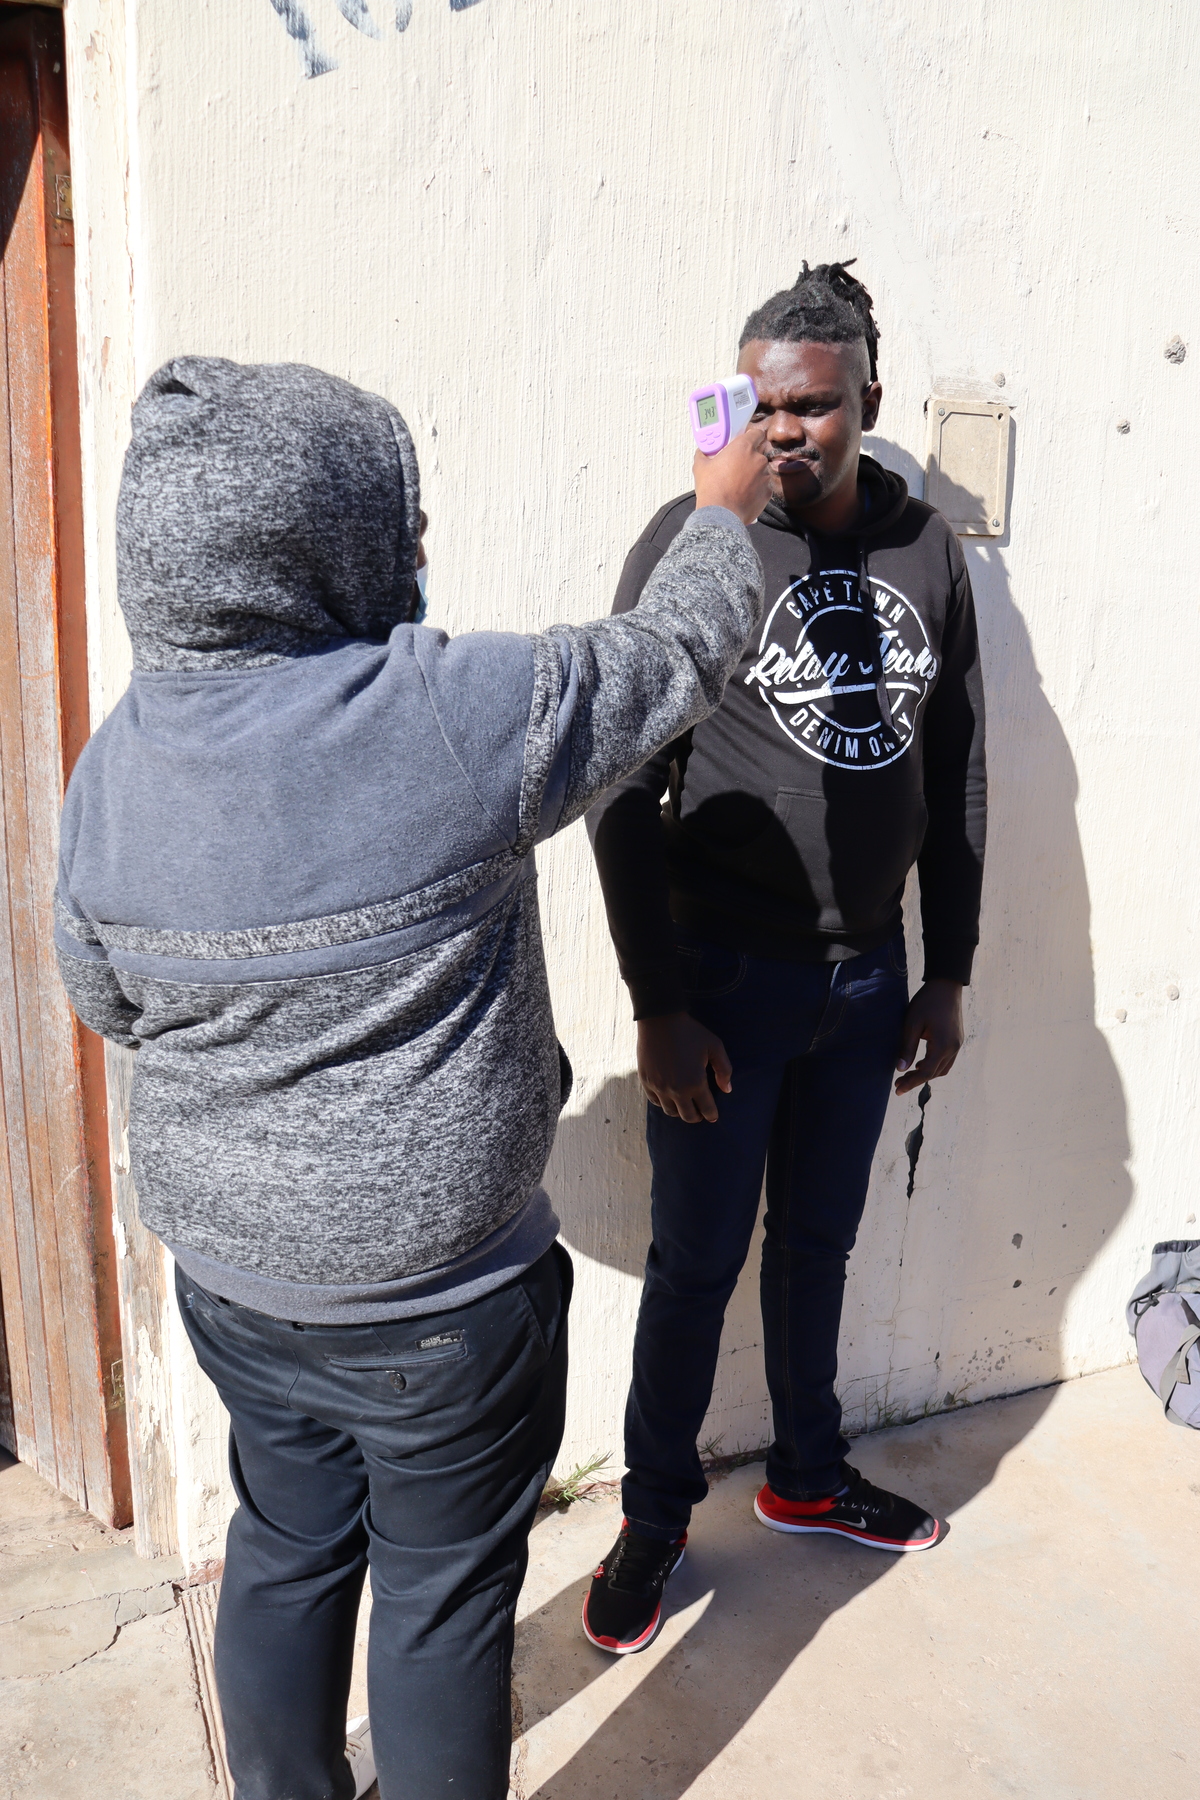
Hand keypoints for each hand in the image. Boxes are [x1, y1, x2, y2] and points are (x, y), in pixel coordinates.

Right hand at [637, 1012, 732, 1122]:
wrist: (660, 1021)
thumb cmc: (690, 1032)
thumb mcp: (714, 1046)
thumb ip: (724, 1069)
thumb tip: (726, 1090)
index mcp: (695, 1083)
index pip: (707, 1109)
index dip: (712, 1115)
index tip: (713, 1116)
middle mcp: (676, 1090)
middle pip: (688, 1116)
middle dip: (697, 1117)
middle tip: (700, 1113)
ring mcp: (659, 1087)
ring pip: (670, 1112)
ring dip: (680, 1111)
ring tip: (684, 1105)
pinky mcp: (646, 1082)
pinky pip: (655, 1101)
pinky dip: (663, 1102)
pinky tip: (669, 1097)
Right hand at [693, 423, 770, 523]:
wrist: (721, 514)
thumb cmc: (712, 488)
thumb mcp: (700, 466)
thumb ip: (704, 454)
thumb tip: (702, 452)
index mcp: (743, 447)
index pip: (757, 433)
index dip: (752, 437)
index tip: (745, 442)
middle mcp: (758, 459)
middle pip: (760, 452)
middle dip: (751, 457)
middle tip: (738, 464)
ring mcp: (765, 476)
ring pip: (762, 470)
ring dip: (753, 474)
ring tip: (739, 484)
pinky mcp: (768, 492)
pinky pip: (763, 486)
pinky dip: (756, 489)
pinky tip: (744, 494)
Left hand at [895, 979, 963, 1096]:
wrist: (946, 985)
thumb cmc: (927, 1002)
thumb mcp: (912, 1023)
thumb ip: (907, 1047)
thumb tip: (901, 1069)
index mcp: (942, 1045)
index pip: (926, 1072)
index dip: (911, 1083)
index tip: (897, 1090)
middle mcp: (953, 1048)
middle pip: (935, 1073)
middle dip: (916, 1081)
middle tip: (898, 1085)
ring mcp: (957, 1044)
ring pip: (942, 1068)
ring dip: (927, 1074)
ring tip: (908, 1075)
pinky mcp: (957, 1039)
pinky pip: (947, 1059)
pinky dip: (934, 1065)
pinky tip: (921, 1063)